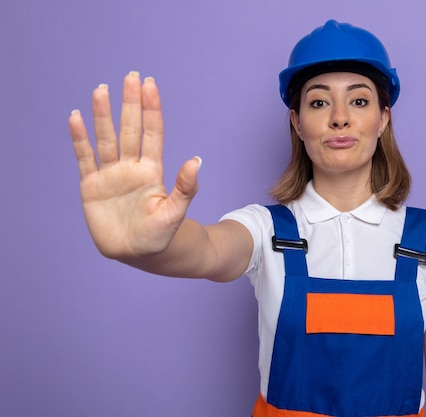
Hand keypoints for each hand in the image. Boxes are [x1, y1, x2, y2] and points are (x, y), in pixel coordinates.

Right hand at [69, 72, 200, 260]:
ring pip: (106, 138)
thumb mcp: (175, 213)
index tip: (150, 85)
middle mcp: (131, 167)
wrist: (138, 253)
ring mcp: (111, 174)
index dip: (151, 109)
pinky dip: (79, 139)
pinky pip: (84, 158)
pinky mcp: (92, 186)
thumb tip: (196, 160)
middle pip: (130, 129)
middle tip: (131, 76)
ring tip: (101, 90)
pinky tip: (76, 118)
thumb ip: (185, 188)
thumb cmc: (160, 235)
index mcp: (152, 171)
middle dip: (130, 103)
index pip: (152, 133)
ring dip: (102, 115)